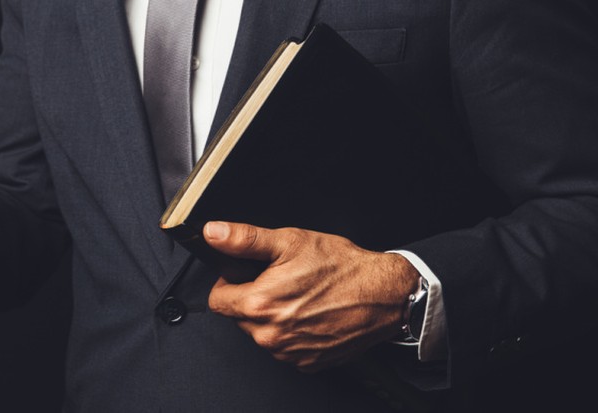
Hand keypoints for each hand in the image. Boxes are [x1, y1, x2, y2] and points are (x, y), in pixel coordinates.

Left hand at [204, 221, 416, 372]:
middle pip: (238, 317)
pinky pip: (284, 348)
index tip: (245, 274)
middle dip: (252, 298)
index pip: (217, 300)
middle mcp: (270, 335)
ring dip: (272, 317)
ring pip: (261, 334)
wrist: (383, 295)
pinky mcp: (307, 363)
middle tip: (279, 281)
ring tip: (299, 296)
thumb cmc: (341, 267)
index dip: (228, 283)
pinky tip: (310, 314)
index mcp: (260, 304)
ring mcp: (289, 353)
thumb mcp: (290, 241)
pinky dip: (291, 333)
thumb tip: (214, 233)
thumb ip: (245, 239)